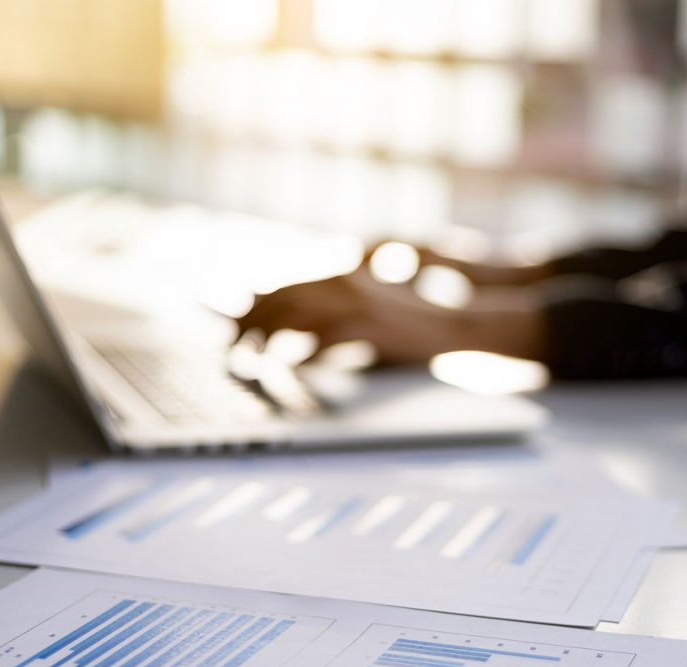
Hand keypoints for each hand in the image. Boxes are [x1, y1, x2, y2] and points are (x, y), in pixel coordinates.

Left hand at [237, 262, 549, 365]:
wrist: (454, 326)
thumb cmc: (409, 329)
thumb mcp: (365, 318)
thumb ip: (331, 321)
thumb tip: (295, 343)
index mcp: (339, 275)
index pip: (282, 286)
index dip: (252, 309)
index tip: (233, 331)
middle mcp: (341, 280)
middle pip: (279, 298)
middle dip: (250, 326)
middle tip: (232, 354)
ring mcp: (355, 299)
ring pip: (292, 316)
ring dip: (266, 341)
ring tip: (250, 364)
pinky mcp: (368, 323)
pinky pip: (320, 339)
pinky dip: (300, 357)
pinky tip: (289, 372)